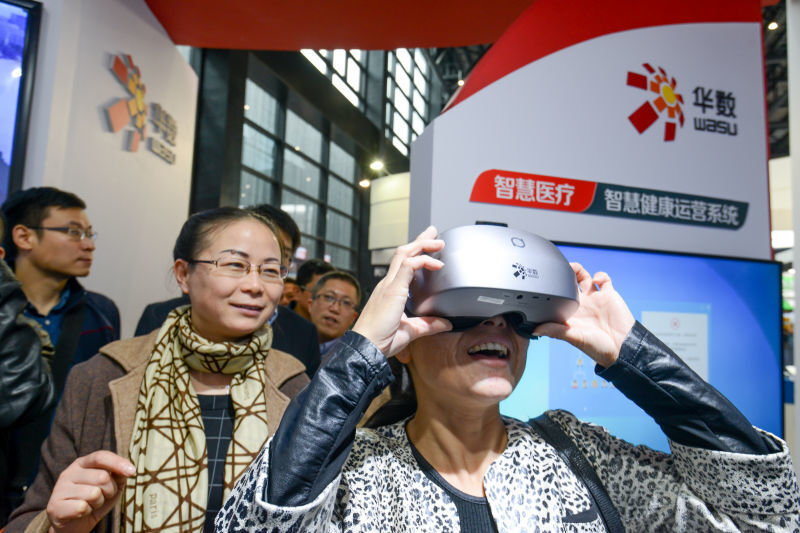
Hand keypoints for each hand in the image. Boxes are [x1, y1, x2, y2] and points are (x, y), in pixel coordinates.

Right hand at [47, 450, 134, 532]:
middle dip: (109, 491)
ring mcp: (60, 488)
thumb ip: (119, 475)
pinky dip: (86, 512)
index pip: (100, 456)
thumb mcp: (111, 486)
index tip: (132, 471)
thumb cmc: (95, 501)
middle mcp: (69, 472)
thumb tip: (127, 470)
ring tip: (90, 504)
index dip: (117, 462)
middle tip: (102, 496)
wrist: (74, 524)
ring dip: (97, 503)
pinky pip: (81, 507)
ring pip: (93, 494)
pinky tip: (80, 512)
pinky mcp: (54, 506)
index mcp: (83, 463)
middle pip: (102, 477)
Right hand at [353, 226, 451, 356]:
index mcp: (389, 292)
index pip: (402, 264)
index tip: (428, 248)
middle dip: (419, 241)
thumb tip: (445, 323)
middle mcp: (387, 284)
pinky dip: (424, 260)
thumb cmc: (380, 341)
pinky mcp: (392, 289)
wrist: (367, 347)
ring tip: (438, 242)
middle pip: (403, 252)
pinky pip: (409, 265)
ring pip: (405, 253)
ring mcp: (388, 285)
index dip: (415, 253)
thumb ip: (428, 325)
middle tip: (433, 233)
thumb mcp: (411, 331)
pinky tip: (436, 264)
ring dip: (423, 245)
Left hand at [533, 263, 634, 366]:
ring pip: (583, 278)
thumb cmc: (598, 348)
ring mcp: (594, 299)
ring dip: (578, 270)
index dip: (551, 289)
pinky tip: (597, 280)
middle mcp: (581, 305)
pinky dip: (600, 275)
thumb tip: (535, 330)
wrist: (623, 348)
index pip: (556, 297)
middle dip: (563, 274)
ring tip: (574, 268)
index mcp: (570, 314)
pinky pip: (603, 279)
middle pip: (568, 283)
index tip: (545, 282)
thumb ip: (556, 331)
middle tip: (560, 269)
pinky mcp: (608, 295)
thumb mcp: (574, 339)